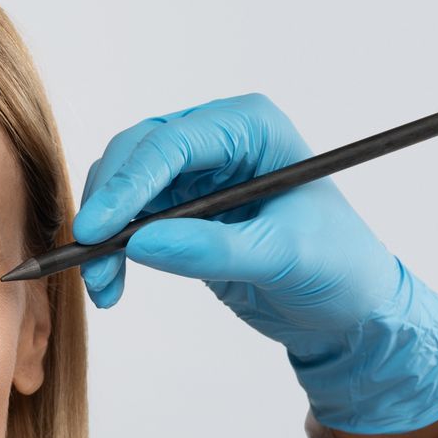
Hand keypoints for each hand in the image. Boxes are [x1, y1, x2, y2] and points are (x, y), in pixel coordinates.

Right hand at [70, 92, 437, 435]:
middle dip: (108, 206)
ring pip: (123, 187)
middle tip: (89, 255)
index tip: (98, 229)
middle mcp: (217, 141)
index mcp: (250, 128)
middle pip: (136, 155)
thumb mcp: (284, 257)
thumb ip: (213, 249)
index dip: (128, 183)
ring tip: (103, 285)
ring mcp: (196, 175)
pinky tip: (111, 284)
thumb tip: (141, 243)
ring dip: (103, 233)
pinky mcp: (181, 211)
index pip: (173, 142)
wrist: (348, 308)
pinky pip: (129, 220)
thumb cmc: (338, 268)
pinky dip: (112, 250)